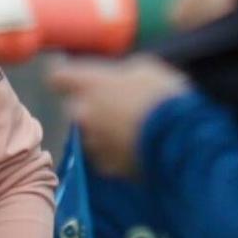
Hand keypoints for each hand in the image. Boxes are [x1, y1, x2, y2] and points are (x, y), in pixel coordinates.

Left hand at [50, 56, 190, 176]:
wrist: (179, 141)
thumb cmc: (162, 96)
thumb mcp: (145, 70)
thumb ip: (121, 74)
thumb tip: (117, 79)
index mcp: (89, 84)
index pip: (58, 78)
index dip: (65, 78)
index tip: (73, 78)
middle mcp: (82, 114)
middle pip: (76, 109)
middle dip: (91, 107)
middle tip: (117, 107)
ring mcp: (93, 143)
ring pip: (91, 134)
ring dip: (104, 131)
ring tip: (133, 130)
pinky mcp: (106, 166)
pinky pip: (106, 156)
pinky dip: (116, 152)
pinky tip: (137, 148)